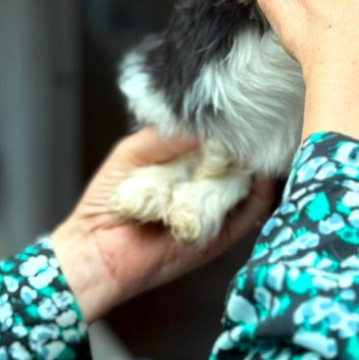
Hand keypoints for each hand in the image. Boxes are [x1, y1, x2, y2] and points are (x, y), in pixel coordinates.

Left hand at [51, 128, 274, 322]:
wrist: (95, 250)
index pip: (219, 136)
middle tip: (260, 128)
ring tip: (262, 149)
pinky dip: (261, 196)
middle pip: (240, 158)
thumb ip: (168, 134)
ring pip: (249, 182)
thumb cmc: (107, 198)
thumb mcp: (133, 151)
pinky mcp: (220, 235)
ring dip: (256, 166)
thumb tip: (210, 122)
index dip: (232, 124)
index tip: (244, 109)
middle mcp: (205, 181)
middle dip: (249, 143)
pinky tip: (262, 178)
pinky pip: (249, 214)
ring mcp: (215, 207)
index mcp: (186, 159)